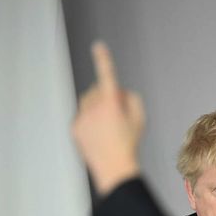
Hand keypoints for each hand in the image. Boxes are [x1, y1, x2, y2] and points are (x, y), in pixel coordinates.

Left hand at [72, 42, 144, 194]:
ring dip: (97, 106)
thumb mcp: (140, 119)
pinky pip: (82, 115)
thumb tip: (120, 92)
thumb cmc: (130, 143)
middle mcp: (94, 107)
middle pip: (98, 90)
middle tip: (118, 114)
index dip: (104, 60)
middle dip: (106, 95)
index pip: (107, 76)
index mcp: (112, 103)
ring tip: (108, 126)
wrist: (114, 168)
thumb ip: (132, 99)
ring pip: (88, 101)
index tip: (98, 47)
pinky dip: (90, 120)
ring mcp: (82, 117)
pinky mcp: (75, 127)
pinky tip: (99, 135)